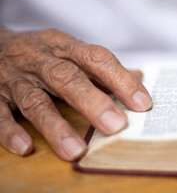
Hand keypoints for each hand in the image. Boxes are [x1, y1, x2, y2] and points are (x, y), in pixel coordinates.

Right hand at [0, 28, 151, 159]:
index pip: (96, 58)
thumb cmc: (42, 54)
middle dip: (93, 101)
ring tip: (76, 150)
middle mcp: (40, 60)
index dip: (119, 79)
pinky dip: (10, 130)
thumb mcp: (70, 52)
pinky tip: (25, 146)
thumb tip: (139, 78)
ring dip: (55, 125)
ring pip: (34, 100)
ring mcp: (14, 77)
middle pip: (67, 78)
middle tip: (116, 126)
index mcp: (64, 47)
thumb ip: (101, 67)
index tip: (142, 103)